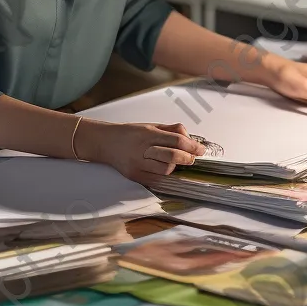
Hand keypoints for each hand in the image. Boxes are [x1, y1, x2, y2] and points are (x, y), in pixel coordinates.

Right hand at [75, 120, 205, 181]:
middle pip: (173, 156)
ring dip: (176, 167)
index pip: (176, 140)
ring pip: (165, 170)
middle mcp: (143, 149)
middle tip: (193, 157)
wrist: (105, 142)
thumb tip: (190, 137)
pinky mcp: (135, 176)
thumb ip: (170, 130)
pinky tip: (168, 171)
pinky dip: (165, 176)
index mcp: (148, 134)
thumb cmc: (129, 133)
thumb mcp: (150, 126)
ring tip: (177, 163)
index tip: (201, 149)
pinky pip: (156, 179)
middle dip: (187, 158)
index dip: (192, 146)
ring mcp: (138, 164)